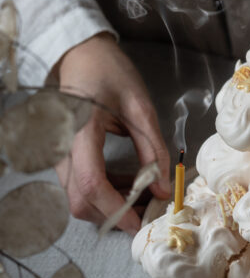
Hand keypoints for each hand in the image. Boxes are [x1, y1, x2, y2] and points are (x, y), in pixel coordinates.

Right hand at [53, 33, 170, 233]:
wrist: (81, 54)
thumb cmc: (111, 74)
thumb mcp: (141, 107)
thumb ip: (154, 149)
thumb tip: (164, 189)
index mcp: (80, 131)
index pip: (92, 183)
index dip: (116, 209)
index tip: (141, 223)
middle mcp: (61, 148)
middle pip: (80, 200)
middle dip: (114, 214)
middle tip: (149, 209)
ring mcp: (56, 154)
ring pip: (77, 198)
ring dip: (109, 205)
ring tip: (144, 193)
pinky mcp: (60, 157)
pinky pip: (78, 186)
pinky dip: (103, 192)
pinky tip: (128, 183)